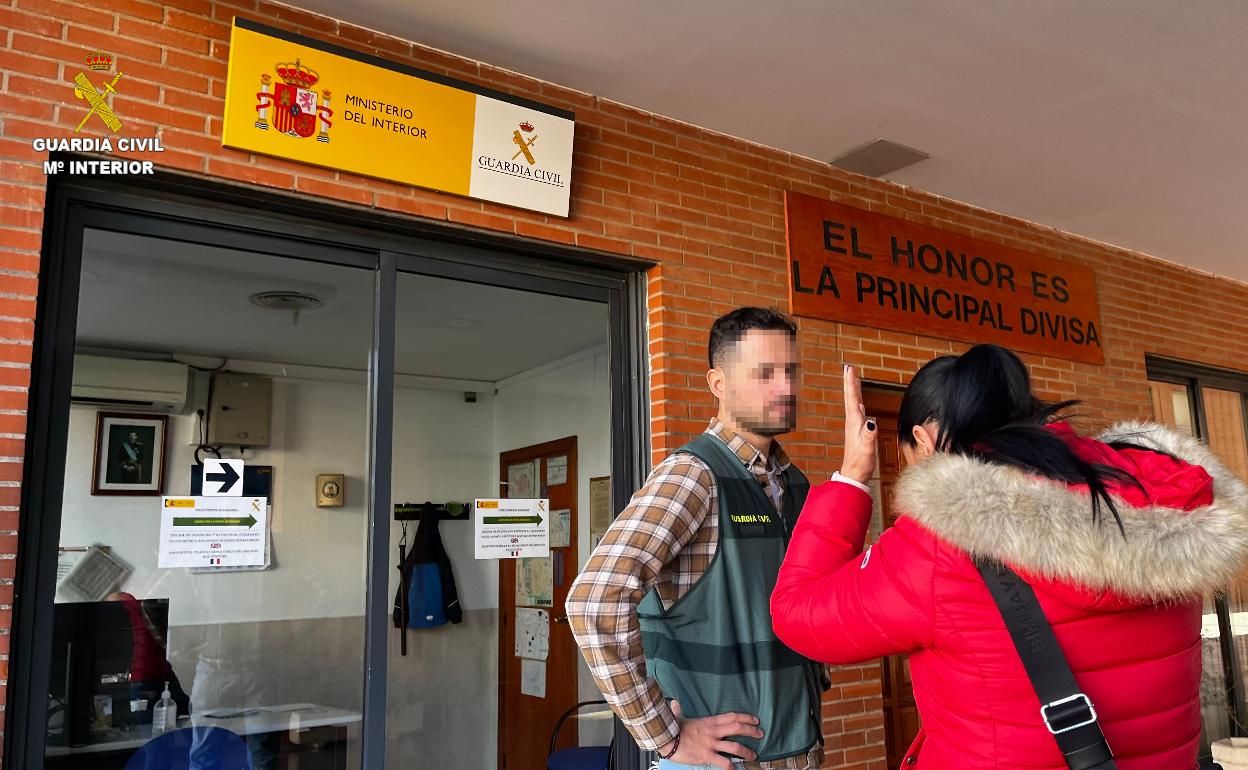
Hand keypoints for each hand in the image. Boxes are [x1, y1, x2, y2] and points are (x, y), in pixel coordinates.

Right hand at [658, 700, 762, 768]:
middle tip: (761, 733)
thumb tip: (673, 703)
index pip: (732, 716)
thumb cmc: (672, 728)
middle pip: (737, 728)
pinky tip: (736, 769)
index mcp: (709, 722)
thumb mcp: (678, 717)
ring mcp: (711, 744)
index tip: (755, 720)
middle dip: (751, 731)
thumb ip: (678, 710)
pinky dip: (731, 767)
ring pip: (735, 746)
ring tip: (753, 756)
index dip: (745, 717)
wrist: (666, 738)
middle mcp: (713, 732)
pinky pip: (723, 762)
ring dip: (746, 751)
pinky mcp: (707, 756)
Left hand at [839, 364, 877, 484]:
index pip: (853, 398)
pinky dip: (858, 402)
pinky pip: (858, 411)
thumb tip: (872, 421)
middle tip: (848, 368)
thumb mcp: (867, 449)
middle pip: (851, 397)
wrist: (854, 473)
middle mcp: (853, 422)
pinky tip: (860, 402)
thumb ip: (869, 435)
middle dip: (850, 382)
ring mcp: (854, 426)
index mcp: (854, 422)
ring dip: (853, 390)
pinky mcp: (858, 431)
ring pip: (854, 403)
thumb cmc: (860, 462)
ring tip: (853, 380)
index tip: (849, 369)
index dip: (851, 383)